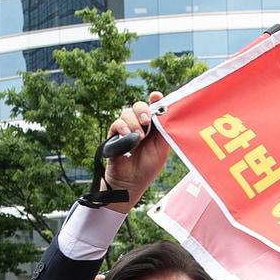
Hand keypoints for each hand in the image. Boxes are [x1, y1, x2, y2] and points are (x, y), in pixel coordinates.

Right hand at [104, 92, 169, 211]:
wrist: (130, 184)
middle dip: (143, 110)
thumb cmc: (147, 168)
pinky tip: (127, 135)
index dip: (155, 100)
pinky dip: (122, 126)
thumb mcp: (161, 149)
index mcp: (153, 127)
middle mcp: (139, 126)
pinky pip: (116, 123)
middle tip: (147, 122)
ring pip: (127, 113)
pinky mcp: (114, 136)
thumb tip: (164, 112)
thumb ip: (163, 130)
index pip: (153, 108)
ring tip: (139, 138)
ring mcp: (126, 129)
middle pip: (139, 106)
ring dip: (134, 122)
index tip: (156, 96)